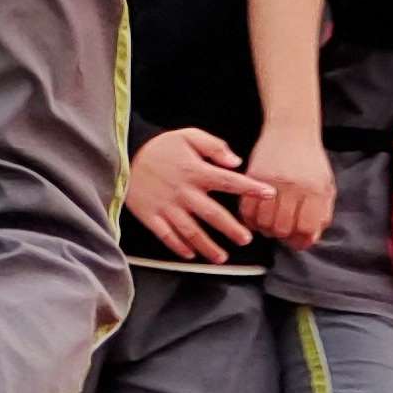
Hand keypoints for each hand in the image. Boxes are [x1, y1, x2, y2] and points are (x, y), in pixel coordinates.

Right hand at [128, 126, 273, 260]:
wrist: (123, 154)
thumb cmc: (160, 146)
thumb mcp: (188, 136)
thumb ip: (214, 146)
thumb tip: (235, 161)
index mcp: (195, 171)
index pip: (229, 181)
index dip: (250, 187)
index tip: (269, 193)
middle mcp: (184, 192)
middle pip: (212, 214)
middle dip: (231, 228)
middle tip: (246, 239)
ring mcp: (167, 206)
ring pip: (191, 231)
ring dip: (208, 246)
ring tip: (222, 257)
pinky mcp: (151, 216)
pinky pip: (167, 236)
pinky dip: (180, 247)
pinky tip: (191, 254)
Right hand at [243, 124, 337, 250]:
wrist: (291, 129)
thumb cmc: (310, 160)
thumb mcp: (326, 185)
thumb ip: (322, 214)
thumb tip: (310, 239)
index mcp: (315, 190)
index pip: (306, 228)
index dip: (302, 240)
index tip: (299, 241)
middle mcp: (294, 187)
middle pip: (282, 228)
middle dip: (283, 236)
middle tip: (283, 233)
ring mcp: (272, 181)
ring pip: (263, 221)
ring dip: (266, 229)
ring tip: (270, 225)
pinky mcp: (254, 175)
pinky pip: (247, 207)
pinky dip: (250, 218)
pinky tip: (256, 217)